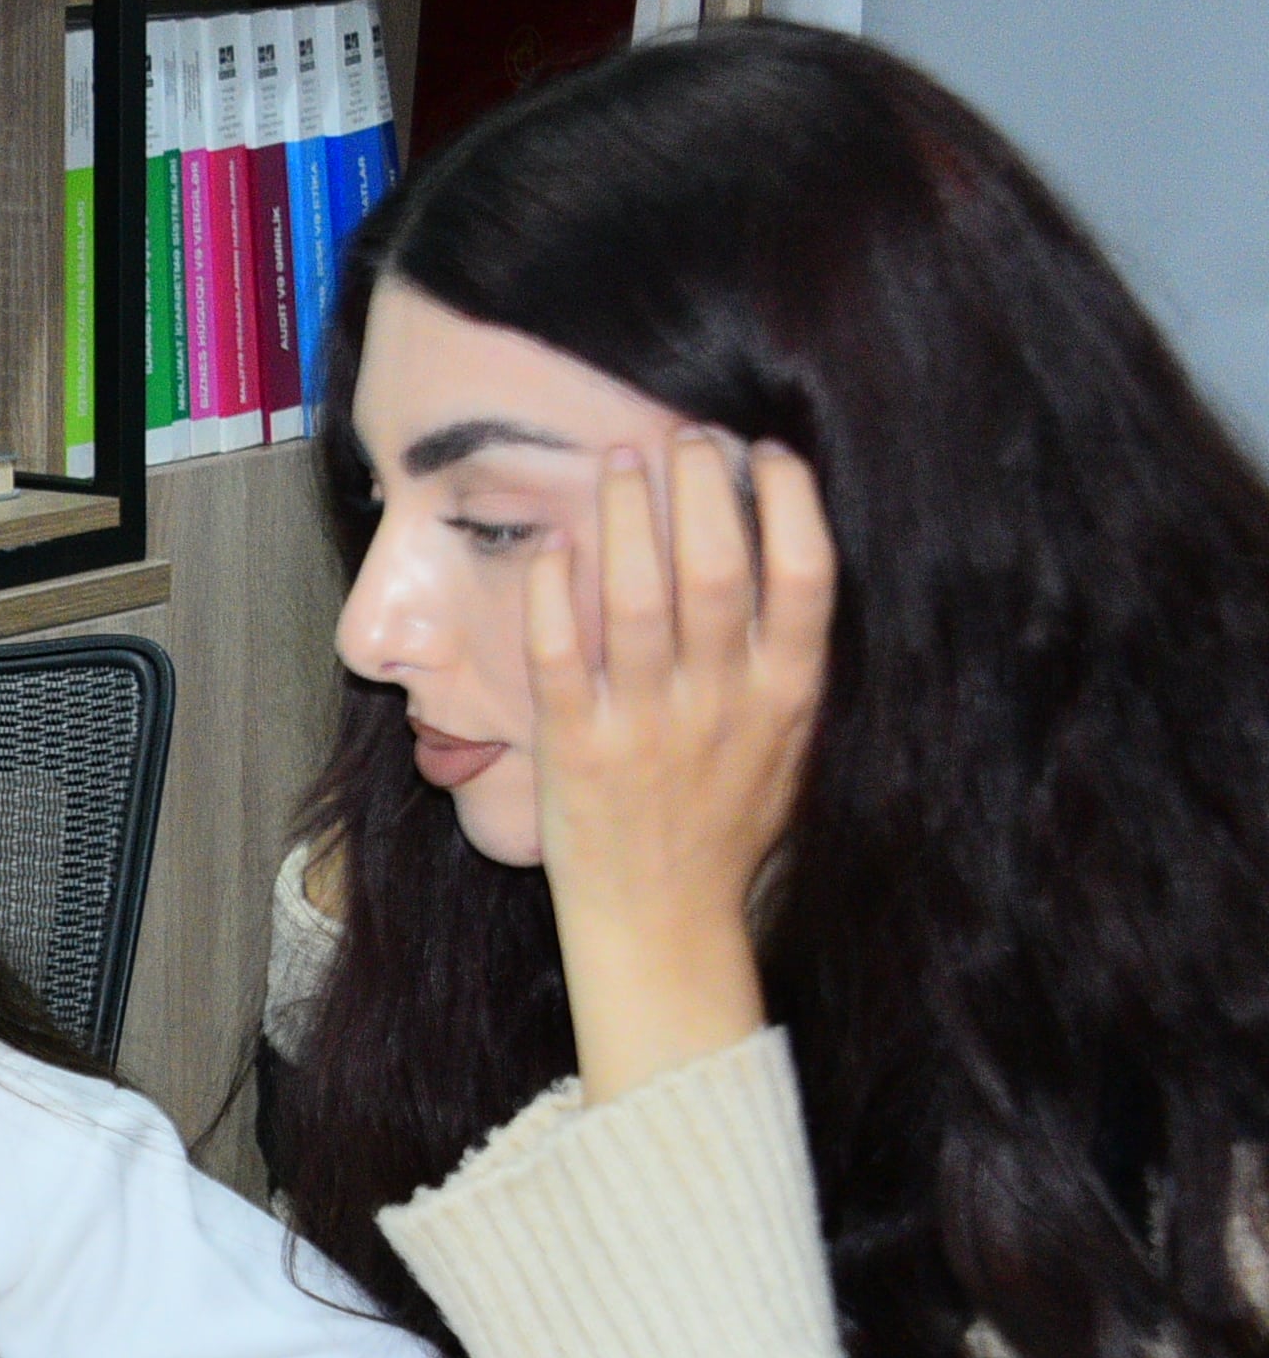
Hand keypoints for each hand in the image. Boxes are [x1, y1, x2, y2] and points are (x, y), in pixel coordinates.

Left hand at [529, 431, 832, 1101]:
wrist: (664, 924)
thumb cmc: (726, 826)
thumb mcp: (792, 745)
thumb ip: (793, 659)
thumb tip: (794, 554)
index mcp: (788, 697)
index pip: (808, 576)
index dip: (789, 501)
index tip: (766, 449)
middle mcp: (723, 704)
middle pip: (717, 569)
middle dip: (699, 487)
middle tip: (682, 433)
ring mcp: (646, 725)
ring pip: (636, 600)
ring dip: (625, 519)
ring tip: (618, 460)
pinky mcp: (575, 749)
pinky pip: (559, 656)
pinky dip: (554, 594)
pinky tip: (551, 545)